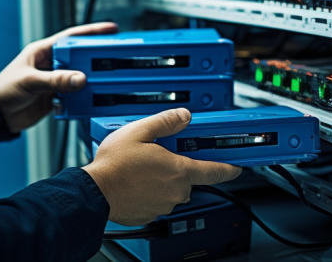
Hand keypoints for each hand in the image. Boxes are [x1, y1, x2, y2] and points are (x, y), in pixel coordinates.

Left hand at [0, 21, 117, 132]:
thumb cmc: (4, 90)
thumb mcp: (30, 81)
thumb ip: (55, 80)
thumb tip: (80, 79)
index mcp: (43, 51)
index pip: (71, 37)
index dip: (91, 32)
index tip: (111, 29)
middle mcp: (51, 64)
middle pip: (80, 58)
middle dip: (95, 60)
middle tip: (113, 61)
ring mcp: (55, 81)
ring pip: (79, 78)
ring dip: (90, 83)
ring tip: (103, 85)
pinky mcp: (57, 98)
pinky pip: (75, 97)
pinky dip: (82, 100)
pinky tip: (87, 103)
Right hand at [81, 108, 242, 225]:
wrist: (94, 192)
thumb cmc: (114, 165)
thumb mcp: (140, 131)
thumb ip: (166, 122)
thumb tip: (183, 116)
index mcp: (179, 171)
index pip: (214, 171)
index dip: (229, 168)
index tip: (237, 167)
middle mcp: (176, 192)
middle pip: (187, 178)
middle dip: (177, 167)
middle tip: (158, 155)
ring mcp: (163, 205)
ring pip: (171, 190)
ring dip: (162, 180)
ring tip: (140, 169)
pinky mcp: (150, 214)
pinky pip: (157, 201)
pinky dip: (150, 192)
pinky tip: (135, 182)